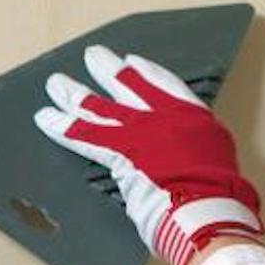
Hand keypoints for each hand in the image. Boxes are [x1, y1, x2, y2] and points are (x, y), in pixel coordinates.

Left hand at [33, 45, 264, 264]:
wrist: (210, 207)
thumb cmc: (220, 194)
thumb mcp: (214, 158)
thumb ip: (192, 148)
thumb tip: (181, 156)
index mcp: (192, 116)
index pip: (165, 85)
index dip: (146, 73)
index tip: (131, 62)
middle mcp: (164, 117)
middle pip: (129, 86)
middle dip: (108, 71)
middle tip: (93, 56)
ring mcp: (140, 132)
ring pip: (99, 107)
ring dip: (74, 94)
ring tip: (56, 83)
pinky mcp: (118, 153)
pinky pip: (83, 135)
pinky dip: (62, 127)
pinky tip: (44, 117)